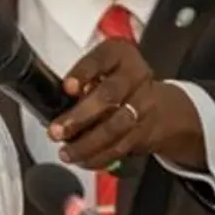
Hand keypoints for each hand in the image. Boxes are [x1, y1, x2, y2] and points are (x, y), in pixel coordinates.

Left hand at [49, 40, 203, 170]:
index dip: (84, 72)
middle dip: (80, 116)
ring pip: (116, 127)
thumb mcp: (102, 69)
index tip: (67, 87)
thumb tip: (58, 102)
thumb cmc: (116, 82)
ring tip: (66, 153)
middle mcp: (136, 76)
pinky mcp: (146, 130)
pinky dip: (99, 156)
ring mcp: (144, 104)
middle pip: (109, 95)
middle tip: (56, 131)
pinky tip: (82, 160)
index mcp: (121, 55)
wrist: (159, 104)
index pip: (101, 59)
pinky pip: (121, 146)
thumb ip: (83, 80)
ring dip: (88, 143)